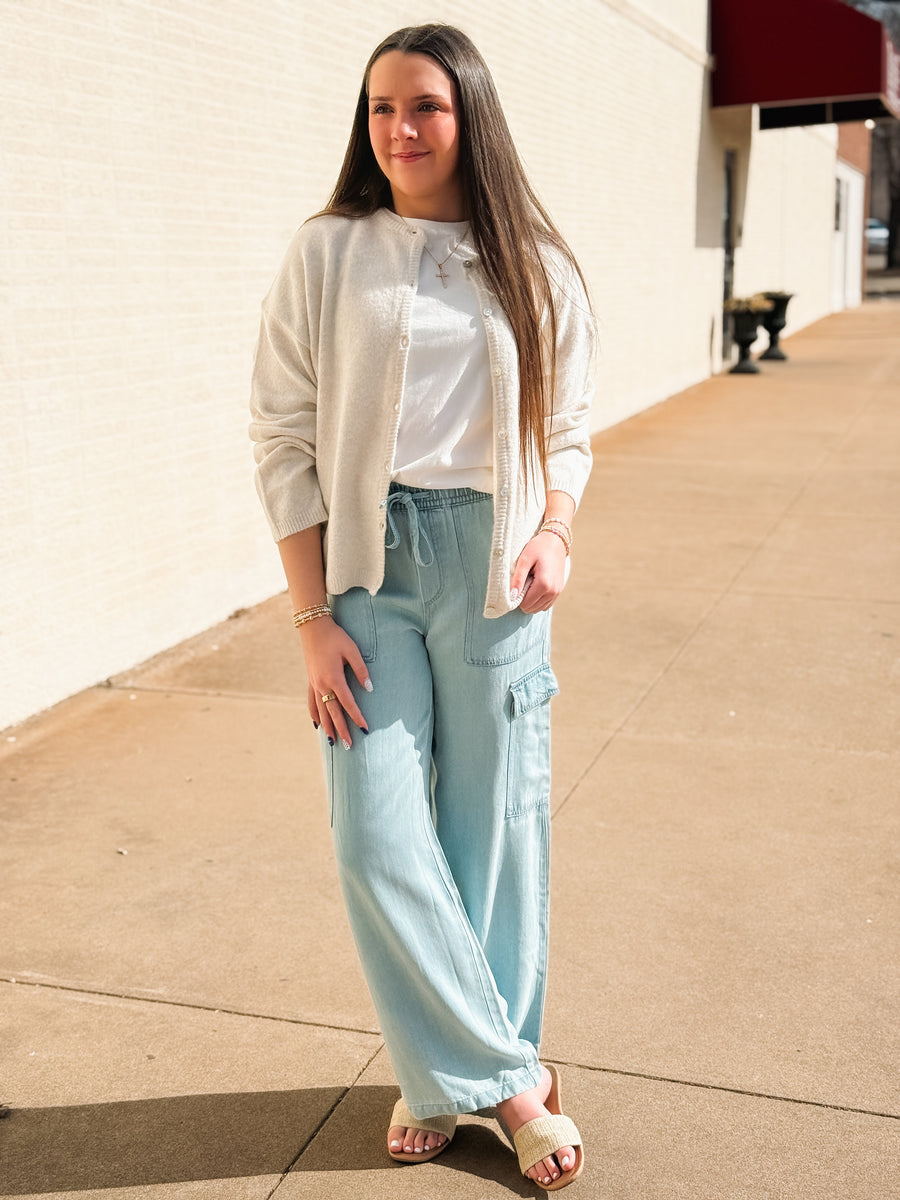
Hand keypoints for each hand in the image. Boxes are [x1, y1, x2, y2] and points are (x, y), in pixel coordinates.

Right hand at [299, 617, 371, 747]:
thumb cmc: (336, 637)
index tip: (365, 729)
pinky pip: (311, 702)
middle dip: (342, 730)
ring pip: (321, 711)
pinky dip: (314, 714)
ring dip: (327, 727)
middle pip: (333, 712)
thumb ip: (361, 670)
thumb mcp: (352, 650)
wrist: (313, 628)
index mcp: (333, 678)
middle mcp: (322, 685)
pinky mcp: (311, 681)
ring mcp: (314, 684)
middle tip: (349, 746)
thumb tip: (369, 689)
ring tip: (333, 742)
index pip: (348, 703)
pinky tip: (316, 724)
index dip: (357, 717)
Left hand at [509, 531, 567, 612]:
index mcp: (544, 584)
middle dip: (524, 598)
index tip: (517, 583)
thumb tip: (512, 596)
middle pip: (531, 608)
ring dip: (532, 599)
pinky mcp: (559, 591)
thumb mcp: (524, 560)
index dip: (517, 597)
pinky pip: (546, 604)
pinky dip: (539, 600)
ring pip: (538, 608)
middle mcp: (553, 591)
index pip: (525, 604)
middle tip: (525, 581)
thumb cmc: (538, 548)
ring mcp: (557, 592)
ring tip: (531, 582)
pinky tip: (536, 586)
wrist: (556, 541)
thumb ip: (518, 579)